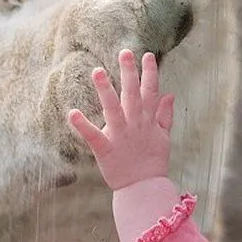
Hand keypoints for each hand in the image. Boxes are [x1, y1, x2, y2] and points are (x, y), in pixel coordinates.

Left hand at [68, 49, 174, 190]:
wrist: (144, 189)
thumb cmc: (152, 162)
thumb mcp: (163, 137)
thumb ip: (165, 115)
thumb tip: (170, 94)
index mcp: (147, 121)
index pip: (150, 92)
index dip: (150, 73)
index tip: (148, 55)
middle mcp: (135, 124)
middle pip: (132, 94)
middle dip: (129, 73)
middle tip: (124, 52)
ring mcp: (120, 136)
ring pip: (113, 109)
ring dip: (105, 90)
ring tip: (97, 71)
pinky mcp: (106, 150)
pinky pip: (93, 136)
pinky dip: (83, 126)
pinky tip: (72, 113)